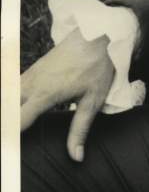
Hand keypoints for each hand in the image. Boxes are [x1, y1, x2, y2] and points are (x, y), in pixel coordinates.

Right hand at [20, 28, 114, 161]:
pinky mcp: (33, 69)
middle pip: (8, 108)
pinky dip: (11, 98)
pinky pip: (13, 85)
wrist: (96, 35)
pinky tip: (18, 107)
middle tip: (12, 141)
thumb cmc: (96, 67)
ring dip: (10, 110)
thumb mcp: (92, 100)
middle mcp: (32, 84)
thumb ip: (80, 130)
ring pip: (8, 95)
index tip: (11, 151)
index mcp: (44, 94)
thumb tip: (76, 156)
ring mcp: (30, 74)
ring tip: (15, 125)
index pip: (17, 122)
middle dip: (8, 124)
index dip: (11, 138)